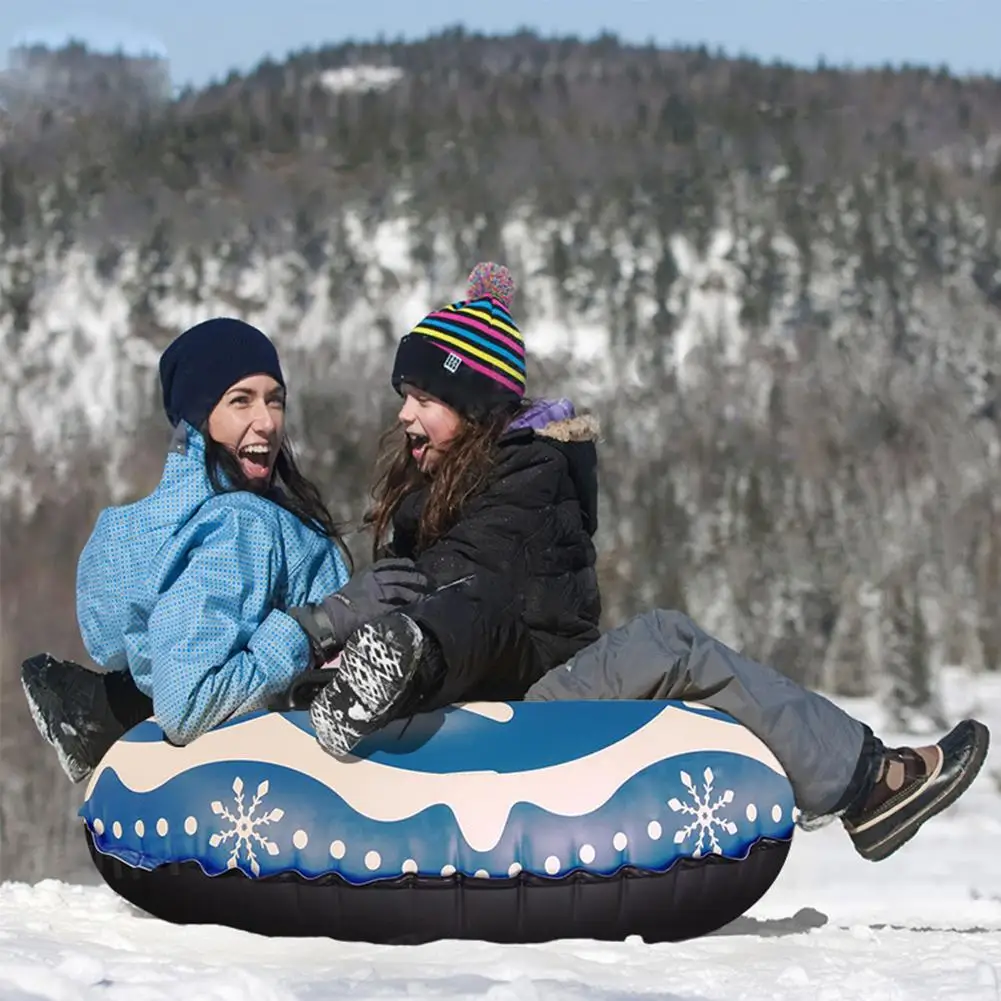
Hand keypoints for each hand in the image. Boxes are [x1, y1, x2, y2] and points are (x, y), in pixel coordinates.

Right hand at [287, 558, 431, 663]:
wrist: (331, 617)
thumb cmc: (341, 602)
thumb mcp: (355, 584)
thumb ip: (370, 582)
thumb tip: (384, 583)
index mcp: (366, 573)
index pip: (389, 563)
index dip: (403, 563)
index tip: (413, 564)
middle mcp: (373, 580)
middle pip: (399, 575)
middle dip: (415, 577)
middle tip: (426, 580)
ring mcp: (376, 594)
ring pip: (401, 590)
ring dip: (414, 593)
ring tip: (424, 596)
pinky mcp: (379, 609)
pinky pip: (397, 607)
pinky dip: (407, 608)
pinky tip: (415, 610)